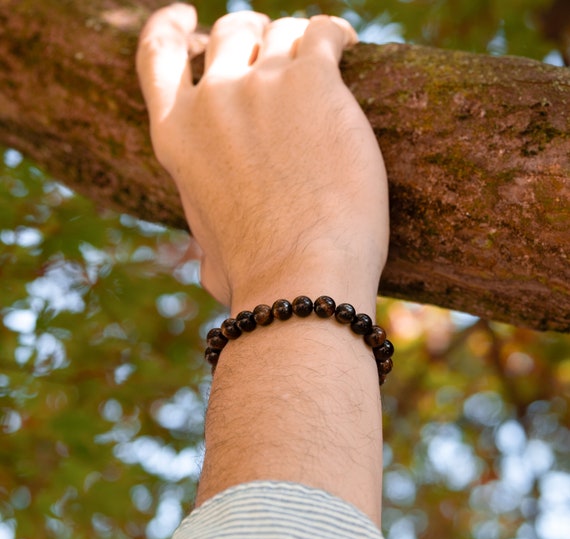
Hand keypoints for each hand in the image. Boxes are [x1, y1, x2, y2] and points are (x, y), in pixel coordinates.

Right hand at [136, 4, 388, 309]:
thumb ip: (205, 241)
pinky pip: (324, 32)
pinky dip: (336, 35)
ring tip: (321, 69)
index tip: (185, 15)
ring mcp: (260, 86)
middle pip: (229, 32)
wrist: (300, 279)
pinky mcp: (313, 82)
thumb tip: (207, 261)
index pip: (156, 56)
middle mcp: (212, 102)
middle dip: (253, 38)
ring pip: (281, 31)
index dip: (169, 26)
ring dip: (300, 44)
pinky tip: (346, 48)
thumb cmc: (257, 278)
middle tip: (279, 57)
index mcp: (177, 138)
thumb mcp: (209, 257)